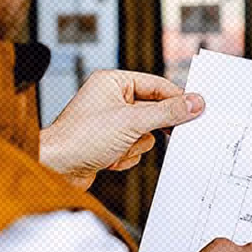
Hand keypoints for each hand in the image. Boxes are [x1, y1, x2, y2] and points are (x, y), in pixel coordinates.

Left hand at [39, 70, 203, 190]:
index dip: (176, 98)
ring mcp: (110, 123)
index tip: (196, 108)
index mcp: (112, 82)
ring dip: (136, 145)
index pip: (156, 85)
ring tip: (117, 147)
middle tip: (166, 133)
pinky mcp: (109, 144)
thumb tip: (194, 103)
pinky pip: (135, 148)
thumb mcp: (132, 122)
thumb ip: (167, 113)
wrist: (55, 169)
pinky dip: (126, 156)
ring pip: (146, 133)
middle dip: (150, 127)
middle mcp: (111, 99)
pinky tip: (109, 158)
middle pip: (153, 111)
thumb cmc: (80, 138)